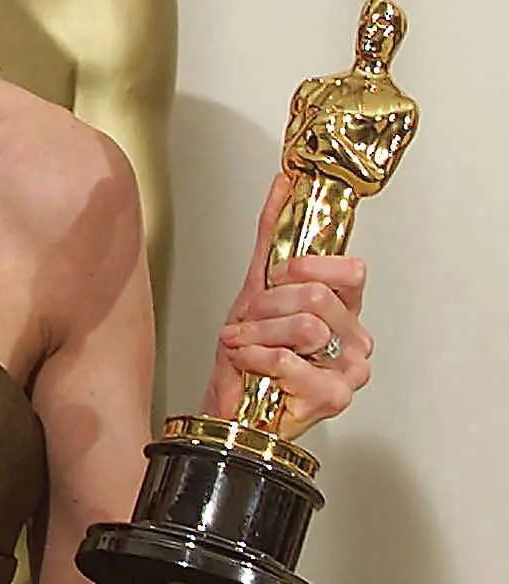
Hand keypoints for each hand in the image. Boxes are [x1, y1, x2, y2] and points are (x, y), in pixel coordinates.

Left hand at [202, 173, 371, 438]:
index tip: (276, 278)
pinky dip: (257, 358)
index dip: (305, 268)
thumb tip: (285, 182)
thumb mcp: (256, 283)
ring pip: (306, 328)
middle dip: (267, 304)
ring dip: (258, 333)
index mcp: (344, 308)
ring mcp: (350, 370)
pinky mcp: (334, 397)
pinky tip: (251, 363)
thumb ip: (274, 233)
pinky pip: (291, 362)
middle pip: (318, 296)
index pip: (350, 270)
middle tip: (248, 319)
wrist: (229, 401)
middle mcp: (354, 337)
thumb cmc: (249, 351)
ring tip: (244, 343)